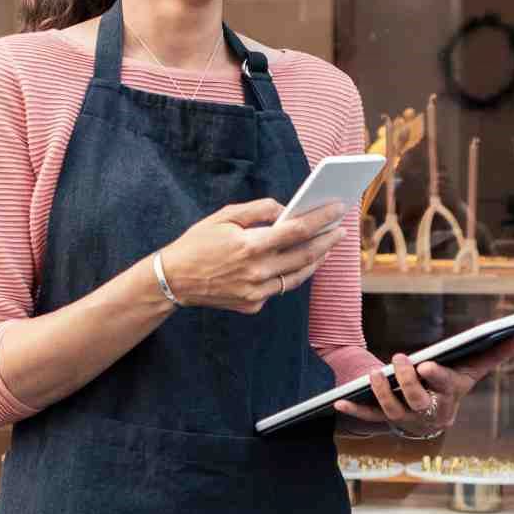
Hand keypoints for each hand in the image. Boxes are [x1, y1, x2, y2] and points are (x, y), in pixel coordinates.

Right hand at [155, 198, 346, 313]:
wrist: (173, 280)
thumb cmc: (197, 243)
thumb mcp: (224, 216)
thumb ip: (258, 210)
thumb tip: (285, 209)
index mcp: (250, 245)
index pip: (297, 230)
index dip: (321, 219)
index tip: (337, 210)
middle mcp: (257, 271)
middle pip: (305, 255)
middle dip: (327, 241)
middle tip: (340, 230)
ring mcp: (256, 292)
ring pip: (297, 276)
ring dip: (315, 261)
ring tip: (326, 247)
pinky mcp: (252, 304)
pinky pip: (278, 288)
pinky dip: (290, 274)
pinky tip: (299, 263)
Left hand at [333, 338, 513, 432]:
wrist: (429, 415)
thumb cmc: (450, 386)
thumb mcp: (471, 371)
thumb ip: (494, 355)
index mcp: (448, 399)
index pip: (445, 388)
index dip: (436, 378)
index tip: (428, 364)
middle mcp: (427, 413)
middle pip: (417, 400)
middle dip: (408, 381)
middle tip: (400, 358)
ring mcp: (404, 419)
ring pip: (391, 410)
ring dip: (381, 393)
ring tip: (374, 373)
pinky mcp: (383, 420)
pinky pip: (368, 418)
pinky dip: (354, 411)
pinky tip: (339, 401)